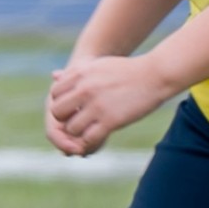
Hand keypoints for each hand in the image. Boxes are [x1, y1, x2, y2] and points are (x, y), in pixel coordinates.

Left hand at [46, 53, 174, 156]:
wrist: (155, 75)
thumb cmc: (126, 70)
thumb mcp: (97, 65)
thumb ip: (74, 73)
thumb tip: (53, 75)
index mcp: (81, 74)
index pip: (55, 93)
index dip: (61, 102)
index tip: (72, 106)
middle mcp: (85, 89)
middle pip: (57, 112)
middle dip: (64, 119)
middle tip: (75, 120)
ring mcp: (97, 105)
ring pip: (71, 128)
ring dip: (77, 133)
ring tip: (87, 129)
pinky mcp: (111, 120)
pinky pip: (89, 138)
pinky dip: (89, 142)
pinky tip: (97, 136)